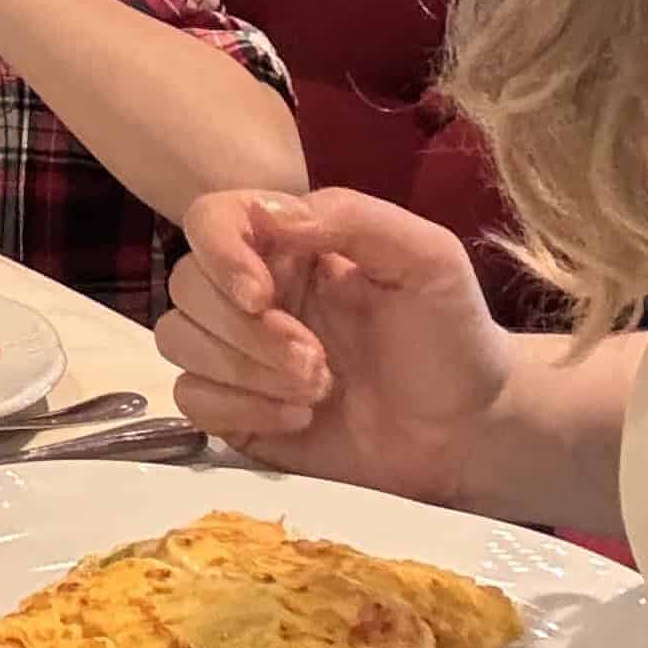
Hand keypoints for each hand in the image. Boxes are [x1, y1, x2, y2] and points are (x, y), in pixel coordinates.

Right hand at [156, 188, 516, 505]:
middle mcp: (254, 291)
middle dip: (249, 333)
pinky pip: (190, 399)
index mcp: (289, 245)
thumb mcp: (427, 258)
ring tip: (316, 392)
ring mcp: (239, 352)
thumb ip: (352, 217)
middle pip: (186, 286)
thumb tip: (263, 214)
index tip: (260, 295)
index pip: (210, 219)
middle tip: (318, 364)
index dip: (219, 253)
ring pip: (178, 341)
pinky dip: (238, 410)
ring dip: (244, 372)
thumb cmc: (451, 336)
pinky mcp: (236, 409)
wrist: (469, 433)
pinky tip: (297, 420)